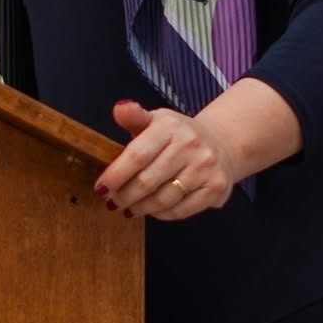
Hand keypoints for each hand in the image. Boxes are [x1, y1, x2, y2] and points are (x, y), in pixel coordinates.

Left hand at [93, 100, 239, 220]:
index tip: (101, 188)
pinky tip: (153, 211)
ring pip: (163, 199)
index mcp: (170, 125)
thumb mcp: (157, 120)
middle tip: (113, 202)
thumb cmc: (179, 135)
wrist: (221, 143)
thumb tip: (120, 108)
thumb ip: (135, 117)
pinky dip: (162, 214)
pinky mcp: (215, 188)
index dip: (116, 175)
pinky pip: (181, 210)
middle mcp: (190, 144)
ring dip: (142, 208)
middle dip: (125, 196)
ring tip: (130, 208)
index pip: (136, 155)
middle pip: (147, 181)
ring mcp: (205, 167)